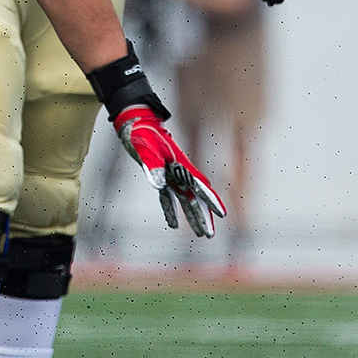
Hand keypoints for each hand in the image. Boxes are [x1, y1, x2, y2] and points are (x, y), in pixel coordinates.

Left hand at [113, 105, 224, 237]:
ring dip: (192, 217)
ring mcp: (171, 176)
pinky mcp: (160, 177)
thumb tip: (159, 185)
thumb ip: (153, 165)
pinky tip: (173, 224)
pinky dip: (171, 211)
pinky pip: (168, 198)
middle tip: (210, 235)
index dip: (211, 200)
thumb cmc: (142, 133)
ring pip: (185, 201)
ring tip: (200, 234)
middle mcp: (179, 173)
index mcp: (181, 166)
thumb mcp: (146, 148)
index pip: (200, 186)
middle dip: (203, 216)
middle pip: (195, 198)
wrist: (134, 123)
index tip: (222, 214)